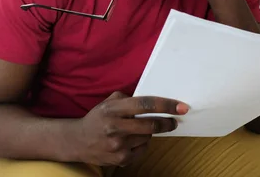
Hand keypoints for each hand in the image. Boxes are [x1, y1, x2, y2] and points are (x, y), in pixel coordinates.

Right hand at [72, 91, 188, 166]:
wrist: (78, 141)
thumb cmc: (97, 118)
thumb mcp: (108, 102)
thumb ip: (127, 99)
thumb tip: (152, 101)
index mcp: (113, 109)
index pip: (145, 104)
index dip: (166, 105)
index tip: (181, 107)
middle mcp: (115, 127)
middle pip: (151, 125)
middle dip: (167, 123)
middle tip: (174, 121)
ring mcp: (118, 145)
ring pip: (148, 138)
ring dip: (149, 133)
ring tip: (137, 130)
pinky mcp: (121, 160)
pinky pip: (142, 150)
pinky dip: (141, 144)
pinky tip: (130, 141)